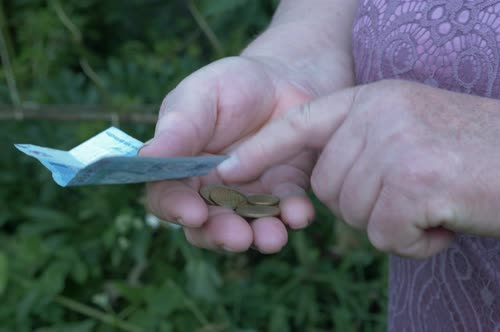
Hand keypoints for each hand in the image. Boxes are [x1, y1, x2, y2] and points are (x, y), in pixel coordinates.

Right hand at [140, 56, 324, 253]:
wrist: (285, 78)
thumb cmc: (233, 83)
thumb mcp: (202, 95)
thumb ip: (179, 126)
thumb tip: (146, 157)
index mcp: (183, 169)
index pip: (169, 197)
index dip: (177, 209)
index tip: (193, 214)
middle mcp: (214, 190)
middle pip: (208, 224)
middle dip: (222, 234)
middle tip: (237, 237)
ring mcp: (251, 195)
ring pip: (249, 226)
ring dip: (259, 236)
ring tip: (272, 237)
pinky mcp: (286, 192)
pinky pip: (288, 210)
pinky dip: (294, 216)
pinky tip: (299, 214)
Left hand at [218, 79, 499, 257]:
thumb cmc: (481, 152)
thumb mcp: (414, 128)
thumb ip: (366, 145)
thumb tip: (327, 185)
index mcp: (375, 99)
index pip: (301, 124)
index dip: (262, 150)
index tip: (226, 170)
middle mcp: (379, 115)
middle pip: (329, 187)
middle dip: (366, 205)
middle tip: (415, 195)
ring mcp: (396, 145)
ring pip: (355, 214)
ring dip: (393, 224)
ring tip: (436, 205)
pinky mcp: (415, 182)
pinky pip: (385, 234)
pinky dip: (415, 243)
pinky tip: (446, 223)